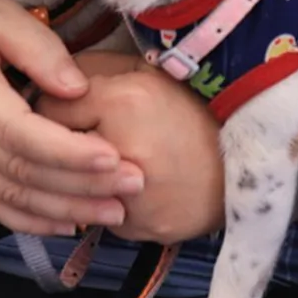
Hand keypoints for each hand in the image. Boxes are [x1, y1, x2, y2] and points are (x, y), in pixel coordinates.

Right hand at [0, 0, 142, 235]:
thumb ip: (37, 46)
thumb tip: (79, 88)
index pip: (21, 133)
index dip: (70, 152)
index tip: (115, 157)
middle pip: (23, 171)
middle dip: (83, 185)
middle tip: (136, 184)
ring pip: (9, 195)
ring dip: (64, 209)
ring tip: (115, 212)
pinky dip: (28, 219)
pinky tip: (65, 223)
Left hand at [37, 60, 224, 244]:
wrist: (248, 163)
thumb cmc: (196, 110)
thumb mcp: (148, 72)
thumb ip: (96, 69)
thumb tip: (52, 80)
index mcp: (123, 103)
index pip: (49, 108)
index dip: (57, 107)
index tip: (68, 109)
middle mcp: (120, 152)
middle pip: (54, 151)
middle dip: (61, 143)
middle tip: (86, 136)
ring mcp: (128, 197)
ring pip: (70, 188)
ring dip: (78, 177)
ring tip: (105, 163)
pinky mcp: (137, 228)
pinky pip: (98, 214)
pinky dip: (105, 203)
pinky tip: (129, 189)